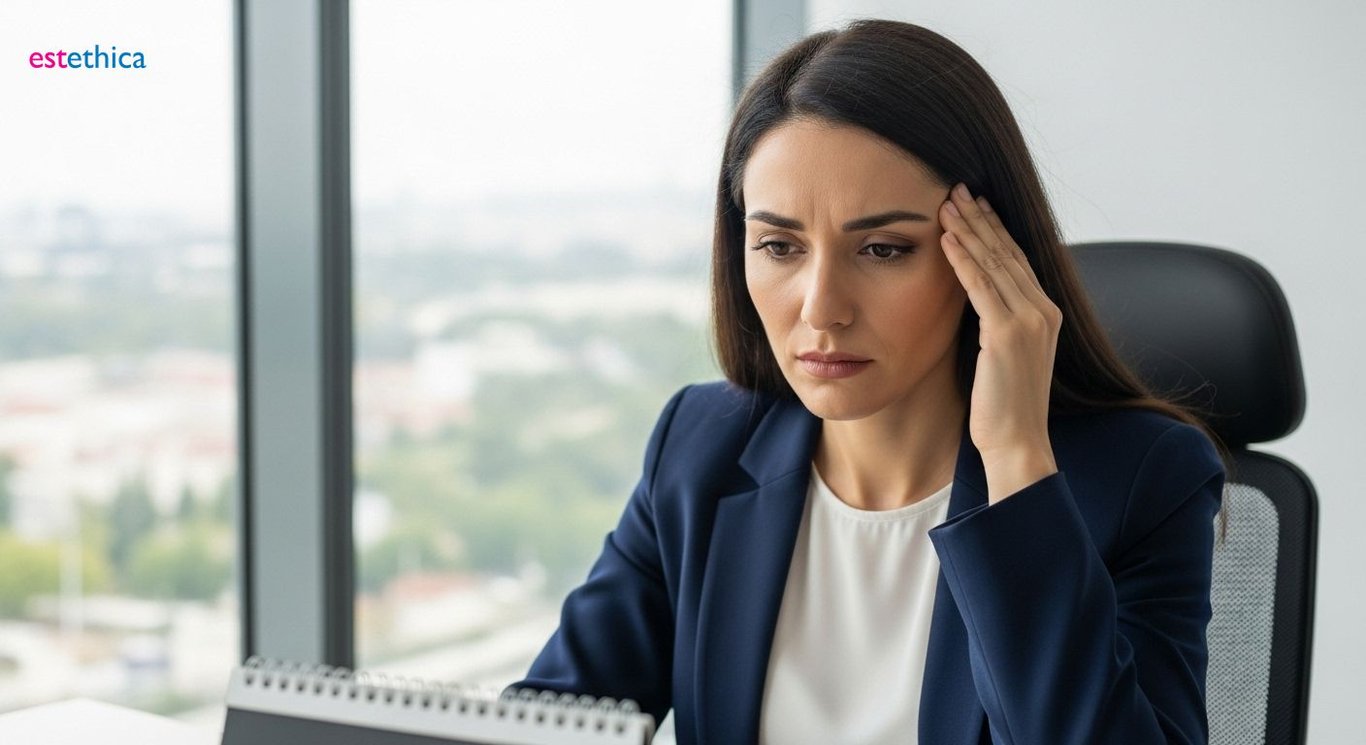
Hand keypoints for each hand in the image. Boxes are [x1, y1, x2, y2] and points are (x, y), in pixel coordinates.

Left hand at [939, 182, 1061, 502]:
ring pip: (994, 262)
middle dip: (981, 218)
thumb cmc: (1002, 407)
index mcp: (1045, 314)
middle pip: (1007, 252)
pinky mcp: (1008, 333)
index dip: (994, 230)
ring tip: (946, 202)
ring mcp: (1030, 320)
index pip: (1016, 260)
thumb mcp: (1002, 356)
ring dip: (969, 229)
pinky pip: (981, 286)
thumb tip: (974, 302)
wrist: (1017, 443)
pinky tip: (946, 237)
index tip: (974, 204)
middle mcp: (1043, 311)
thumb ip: (996, 325)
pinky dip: (963, 258)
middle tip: (957, 188)